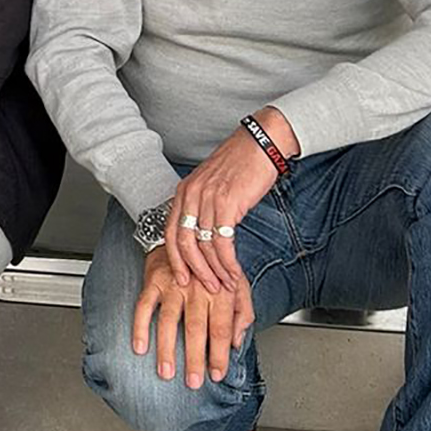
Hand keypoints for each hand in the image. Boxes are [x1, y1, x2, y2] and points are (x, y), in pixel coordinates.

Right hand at [131, 245, 254, 386]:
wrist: (188, 234)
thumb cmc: (213, 266)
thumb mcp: (238, 284)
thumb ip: (243, 313)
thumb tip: (236, 343)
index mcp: (220, 291)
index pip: (221, 328)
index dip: (219, 354)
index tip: (216, 374)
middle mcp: (197, 288)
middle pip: (196, 328)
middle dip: (194, 358)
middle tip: (193, 382)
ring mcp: (174, 284)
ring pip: (169, 320)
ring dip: (167, 348)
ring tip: (166, 372)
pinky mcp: (153, 280)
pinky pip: (144, 306)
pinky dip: (140, 327)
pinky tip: (140, 346)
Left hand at [167, 119, 287, 293]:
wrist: (261, 143)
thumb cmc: (240, 164)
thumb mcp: (212, 185)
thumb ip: (203, 207)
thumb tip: (204, 237)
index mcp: (184, 190)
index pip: (169, 231)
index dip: (175, 259)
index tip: (181, 277)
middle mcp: (191, 194)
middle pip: (182, 242)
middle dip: (193, 270)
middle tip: (204, 287)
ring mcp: (207, 198)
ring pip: (203, 245)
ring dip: (214, 270)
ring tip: (224, 285)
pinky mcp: (227, 203)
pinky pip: (223, 242)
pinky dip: (228, 263)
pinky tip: (235, 273)